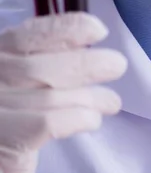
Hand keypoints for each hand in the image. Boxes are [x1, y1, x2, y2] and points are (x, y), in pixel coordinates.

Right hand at [0, 14, 126, 172]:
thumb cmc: (10, 126)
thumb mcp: (24, 88)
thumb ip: (48, 67)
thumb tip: (95, 52)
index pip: (24, 37)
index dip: (64, 29)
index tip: (98, 30)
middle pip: (40, 67)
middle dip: (86, 64)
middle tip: (117, 65)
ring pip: (50, 97)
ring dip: (89, 97)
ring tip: (110, 101)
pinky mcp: (2, 143)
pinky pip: (48, 123)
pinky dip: (78, 117)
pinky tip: (92, 120)